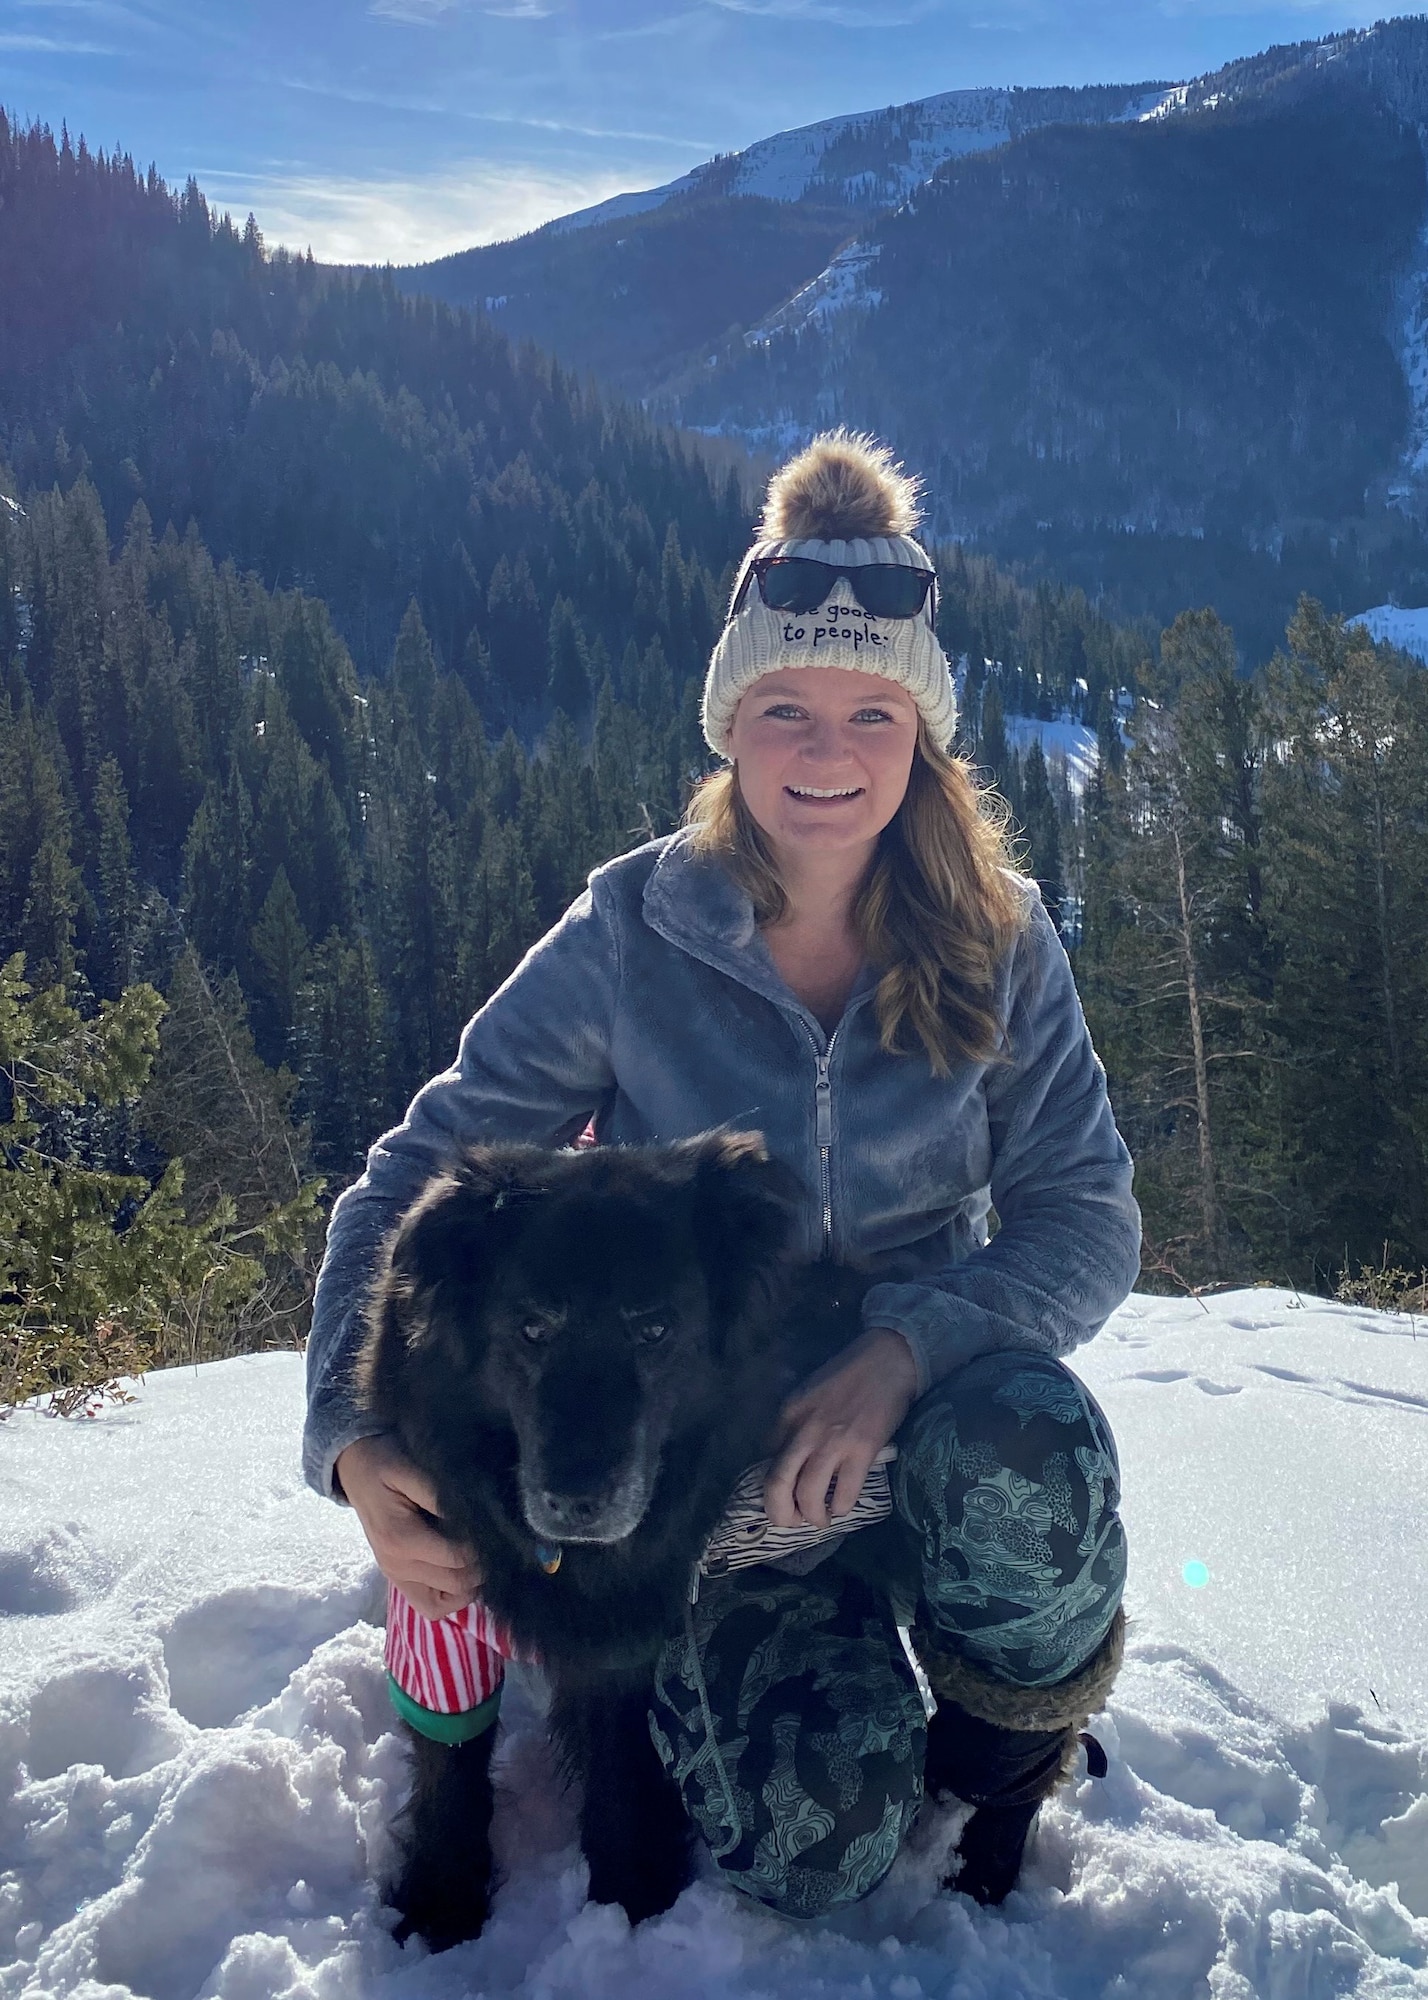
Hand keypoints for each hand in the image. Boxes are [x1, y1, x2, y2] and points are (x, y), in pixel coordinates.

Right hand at [335, 1434, 483, 1619]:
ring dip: (469, 1585)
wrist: (355, 1468)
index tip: (495, 1527)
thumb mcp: (411, 1468)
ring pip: (446, 1603)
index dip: (482, 1547)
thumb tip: (472, 1517)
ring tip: (478, 1556)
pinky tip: (461, 1571)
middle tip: (493, 1541)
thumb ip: (440, 1495)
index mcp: (401, 1539)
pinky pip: (430, 1607)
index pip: (457, 1558)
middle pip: (457, 1583)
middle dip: (481, 1566)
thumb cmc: (385, 1462)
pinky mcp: (398, 1580)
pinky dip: (451, 1597)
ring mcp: (396, 1577)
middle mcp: (397, 1566)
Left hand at [763, 1327, 918, 1530]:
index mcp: (789, 1415)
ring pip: (808, 1495)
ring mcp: (833, 1442)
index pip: (766, 1460)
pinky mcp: (862, 1450)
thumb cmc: (850, 1374)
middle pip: (777, 1484)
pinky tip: (844, 1506)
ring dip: (813, 1516)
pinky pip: (846, 1493)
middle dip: (780, 1513)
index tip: (783, 1495)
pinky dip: (842, 1507)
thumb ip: (795, 1423)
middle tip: (791, 1522)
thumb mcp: (809, 1394)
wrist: (887, 1360)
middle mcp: (804, 1431)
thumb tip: (788, 1456)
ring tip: (822, 1518)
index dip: (771, 1485)